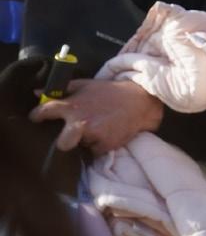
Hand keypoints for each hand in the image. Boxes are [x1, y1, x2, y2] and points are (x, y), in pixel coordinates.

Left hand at [29, 78, 164, 154]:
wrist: (138, 101)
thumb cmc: (110, 92)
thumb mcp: (85, 85)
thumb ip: (62, 90)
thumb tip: (37, 92)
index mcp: (72, 106)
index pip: (45, 112)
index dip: (37, 116)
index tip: (36, 119)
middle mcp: (81, 122)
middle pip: (63, 144)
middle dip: (65, 143)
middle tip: (70, 138)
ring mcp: (94, 135)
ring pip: (83, 146)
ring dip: (87, 141)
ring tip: (97, 130)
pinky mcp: (107, 145)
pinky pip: (97, 150)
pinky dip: (101, 145)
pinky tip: (108, 134)